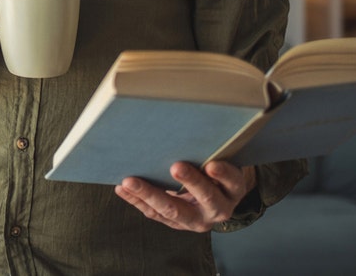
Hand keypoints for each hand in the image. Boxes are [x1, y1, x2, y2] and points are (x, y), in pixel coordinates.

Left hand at [114, 162, 256, 231]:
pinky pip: (155, 214)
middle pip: (206, 199)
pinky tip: (122, 188)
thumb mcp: (220, 161)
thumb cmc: (214, 171)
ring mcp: (197, 220)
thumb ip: (208, 152)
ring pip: (174, 211)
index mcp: (233, 190)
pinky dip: (137, 200)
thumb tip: (183, 130)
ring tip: (130, 181)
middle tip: (175, 167)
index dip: (223, 174)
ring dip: (150, 194)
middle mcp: (219, 209)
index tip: (212, 164)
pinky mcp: (177, 224)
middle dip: (190, 183)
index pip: (232, 181)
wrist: (214, 197)